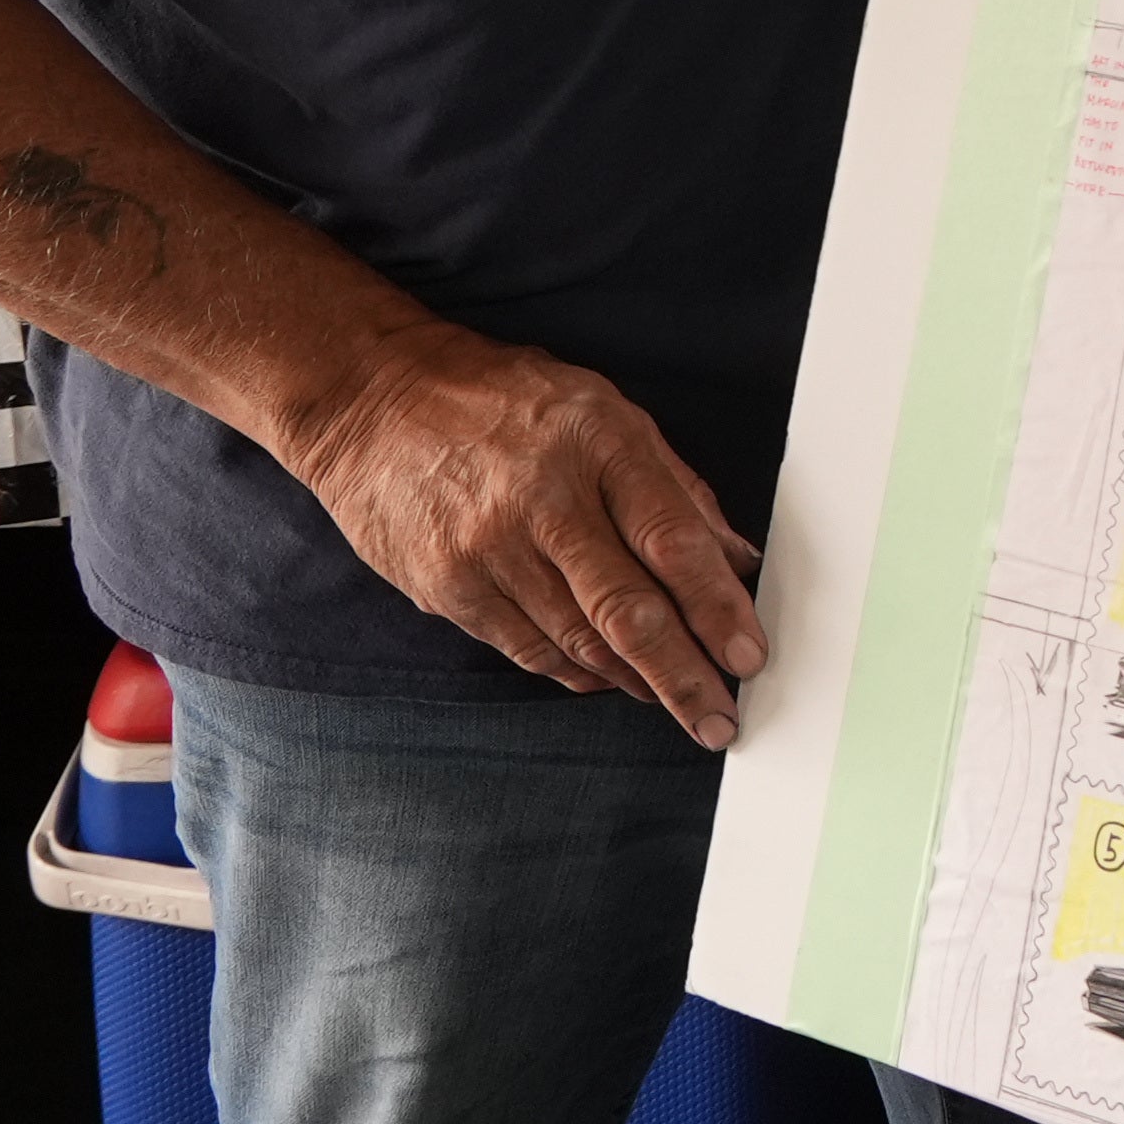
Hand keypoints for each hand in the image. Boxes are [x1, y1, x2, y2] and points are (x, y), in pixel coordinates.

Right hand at [277, 325, 772, 740]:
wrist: (375, 402)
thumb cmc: (505, 401)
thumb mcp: (606, 412)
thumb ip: (676, 487)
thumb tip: (737, 559)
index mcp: (598, 443)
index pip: (673, 540)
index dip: (717, 607)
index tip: (748, 655)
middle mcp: (543, 499)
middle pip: (626, 609)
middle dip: (683, 676)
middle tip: (719, 722)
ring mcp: (488, 548)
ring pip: (578, 639)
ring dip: (634, 681)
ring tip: (675, 703)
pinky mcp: (446, 586)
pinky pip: (526, 648)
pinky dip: (575, 672)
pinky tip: (608, 682)